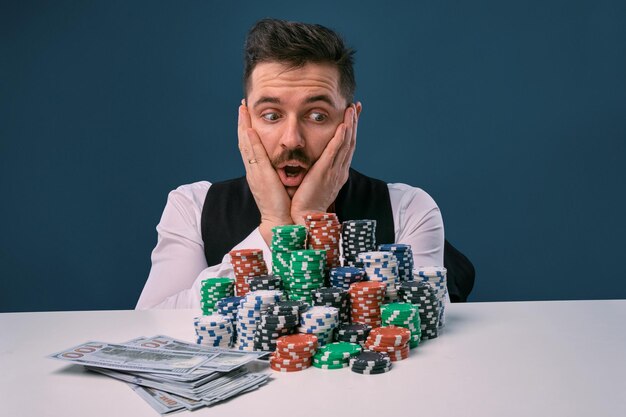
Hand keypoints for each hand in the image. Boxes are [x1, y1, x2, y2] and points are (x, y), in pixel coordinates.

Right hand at [237, 104, 292, 244]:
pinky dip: (250, 141)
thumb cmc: (283, 205)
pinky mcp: (262, 176)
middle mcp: (253, 170)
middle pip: (244, 142)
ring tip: (242, 109)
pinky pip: (255, 156)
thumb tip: (286, 162)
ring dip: (243, 125)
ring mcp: (255, 173)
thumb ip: (280, 171)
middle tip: (241, 105)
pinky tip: (248, 128)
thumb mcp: (280, 184)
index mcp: (258, 172)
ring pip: (246, 145)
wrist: (281, 221)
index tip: (247, 115)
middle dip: (242, 122)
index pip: (250, 147)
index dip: (246, 130)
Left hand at [290, 103, 358, 223]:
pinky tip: (344, 125)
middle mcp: (339, 170)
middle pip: (350, 142)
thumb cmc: (305, 204)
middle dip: (354, 123)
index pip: (346, 147)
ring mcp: (334, 171)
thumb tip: (310, 163)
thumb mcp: (314, 183)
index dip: (350, 130)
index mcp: (337, 173)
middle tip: (355, 106)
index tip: (351, 116)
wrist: (304, 218)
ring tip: (351, 109)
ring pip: (346, 143)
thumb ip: (315, 171)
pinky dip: (341, 137)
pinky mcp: (325, 172)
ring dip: (349, 125)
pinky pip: (335, 151)